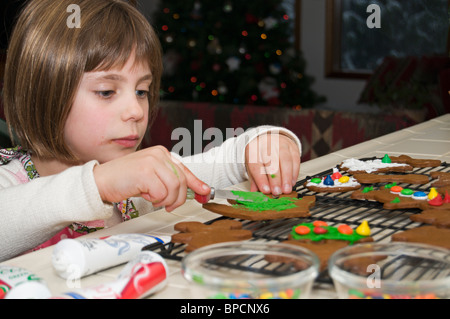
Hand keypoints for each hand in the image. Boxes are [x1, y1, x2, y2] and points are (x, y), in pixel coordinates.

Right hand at [93, 146, 209, 211]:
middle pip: (181, 181)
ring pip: (174, 188)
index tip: (205, 192)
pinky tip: (145, 195)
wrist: (101, 181)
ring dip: (165, 200)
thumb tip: (193, 190)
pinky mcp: (145, 172)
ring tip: (152, 198)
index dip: (197, 183)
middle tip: (167, 205)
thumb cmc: (125, 180)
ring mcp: (152, 161)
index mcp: (162, 153)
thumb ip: (170, 181)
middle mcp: (158, 154)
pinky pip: (161, 193)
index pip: (184, 169)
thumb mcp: (151, 178)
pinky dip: (154, 199)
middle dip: (177, 198)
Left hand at [245, 133, 299, 194]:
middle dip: (275, 179)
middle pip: (272, 162)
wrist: (269, 139)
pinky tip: (291, 182)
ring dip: (286, 177)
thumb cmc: (260, 154)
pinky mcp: (292, 147)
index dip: (261, 179)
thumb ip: (254, 179)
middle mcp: (267, 144)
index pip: (256, 165)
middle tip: (277, 192)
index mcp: (253, 149)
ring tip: (286, 189)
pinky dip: (294, 173)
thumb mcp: (252, 165)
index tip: (265, 190)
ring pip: (285, 160)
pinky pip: (295, 160)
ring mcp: (281, 144)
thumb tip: (256, 192)